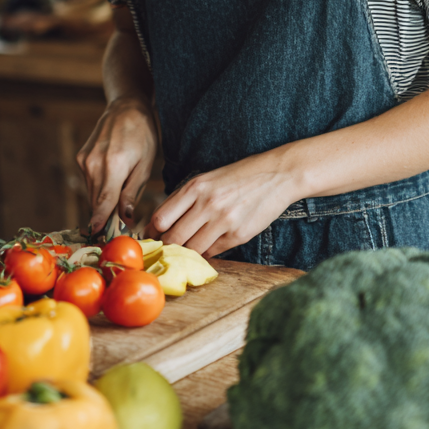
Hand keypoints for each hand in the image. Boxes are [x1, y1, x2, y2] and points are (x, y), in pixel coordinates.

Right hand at [77, 95, 158, 232]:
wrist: (126, 108)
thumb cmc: (142, 135)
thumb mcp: (145, 165)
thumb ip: (132, 193)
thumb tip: (126, 219)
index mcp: (113, 165)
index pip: (104, 202)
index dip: (101, 222)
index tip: (97, 236)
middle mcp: (94, 163)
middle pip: (96, 201)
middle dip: (104, 216)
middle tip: (115, 228)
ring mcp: (84, 160)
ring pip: (91, 192)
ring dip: (102, 201)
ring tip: (117, 199)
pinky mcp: (80, 157)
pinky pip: (89, 181)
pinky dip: (99, 187)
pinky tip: (111, 179)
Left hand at [148, 148, 297, 257]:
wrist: (276, 175)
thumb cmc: (238, 176)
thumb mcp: (207, 179)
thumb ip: (185, 198)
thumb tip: (161, 223)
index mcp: (195, 187)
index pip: (161, 218)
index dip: (153, 232)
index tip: (153, 237)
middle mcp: (207, 204)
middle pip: (173, 238)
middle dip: (167, 247)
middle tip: (167, 249)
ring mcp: (223, 221)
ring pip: (192, 249)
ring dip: (187, 252)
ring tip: (188, 248)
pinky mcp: (239, 235)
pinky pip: (213, 252)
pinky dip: (207, 252)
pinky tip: (208, 245)